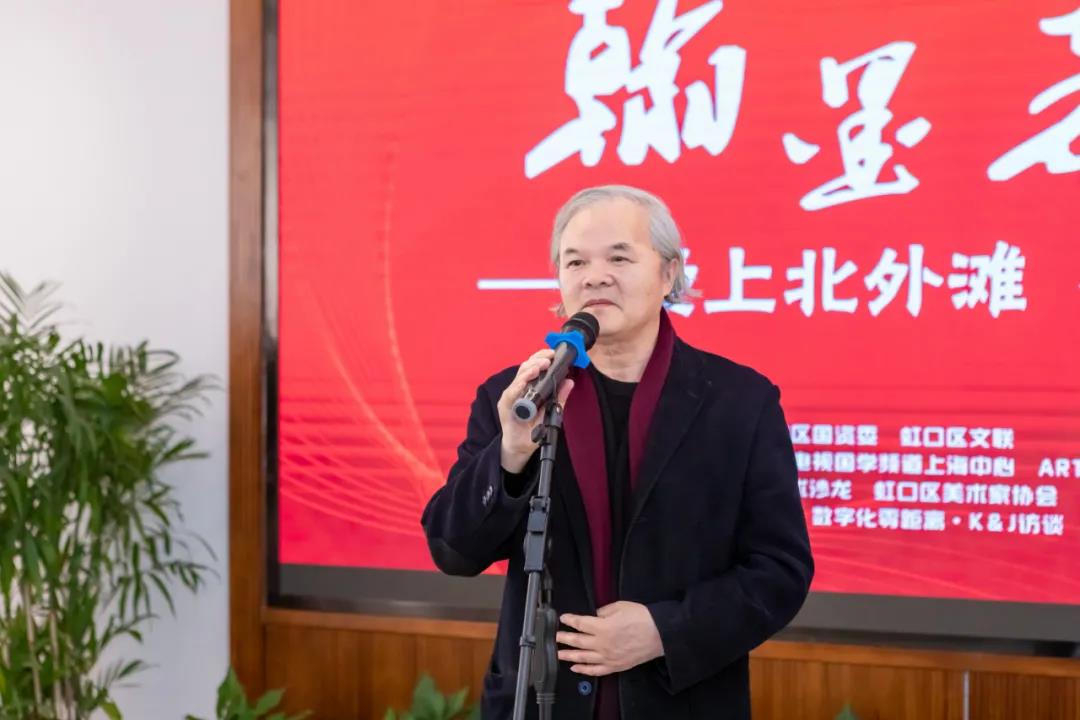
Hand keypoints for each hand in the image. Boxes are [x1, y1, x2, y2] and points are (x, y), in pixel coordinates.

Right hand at [496, 348, 573, 472]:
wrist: (521, 446)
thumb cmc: (533, 428)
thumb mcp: (550, 412)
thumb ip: (559, 398)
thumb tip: (569, 382)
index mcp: (530, 387)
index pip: (534, 367)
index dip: (541, 357)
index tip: (552, 353)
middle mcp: (519, 388)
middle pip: (526, 368)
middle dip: (537, 360)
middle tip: (548, 359)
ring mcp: (511, 396)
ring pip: (518, 377)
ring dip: (529, 371)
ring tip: (539, 367)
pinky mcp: (505, 405)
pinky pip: (511, 394)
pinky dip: (517, 387)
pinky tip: (524, 383)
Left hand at [556, 601, 663, 675]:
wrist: (661, 634)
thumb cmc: (643, 618)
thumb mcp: (621, 606)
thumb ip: (604, 610)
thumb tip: (596, 615)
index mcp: (602, 627)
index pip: (580, 623)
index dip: (570, 620)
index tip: (563, 618)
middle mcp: (602, 644)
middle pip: (578, 641)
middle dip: (565, 638)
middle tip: (555, 637)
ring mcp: (608, 657)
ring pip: (583, 658)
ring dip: (568, 655)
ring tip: (558, 654)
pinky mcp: (615, 666)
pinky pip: (596, 670)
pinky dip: (584, 670)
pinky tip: (576, 668)